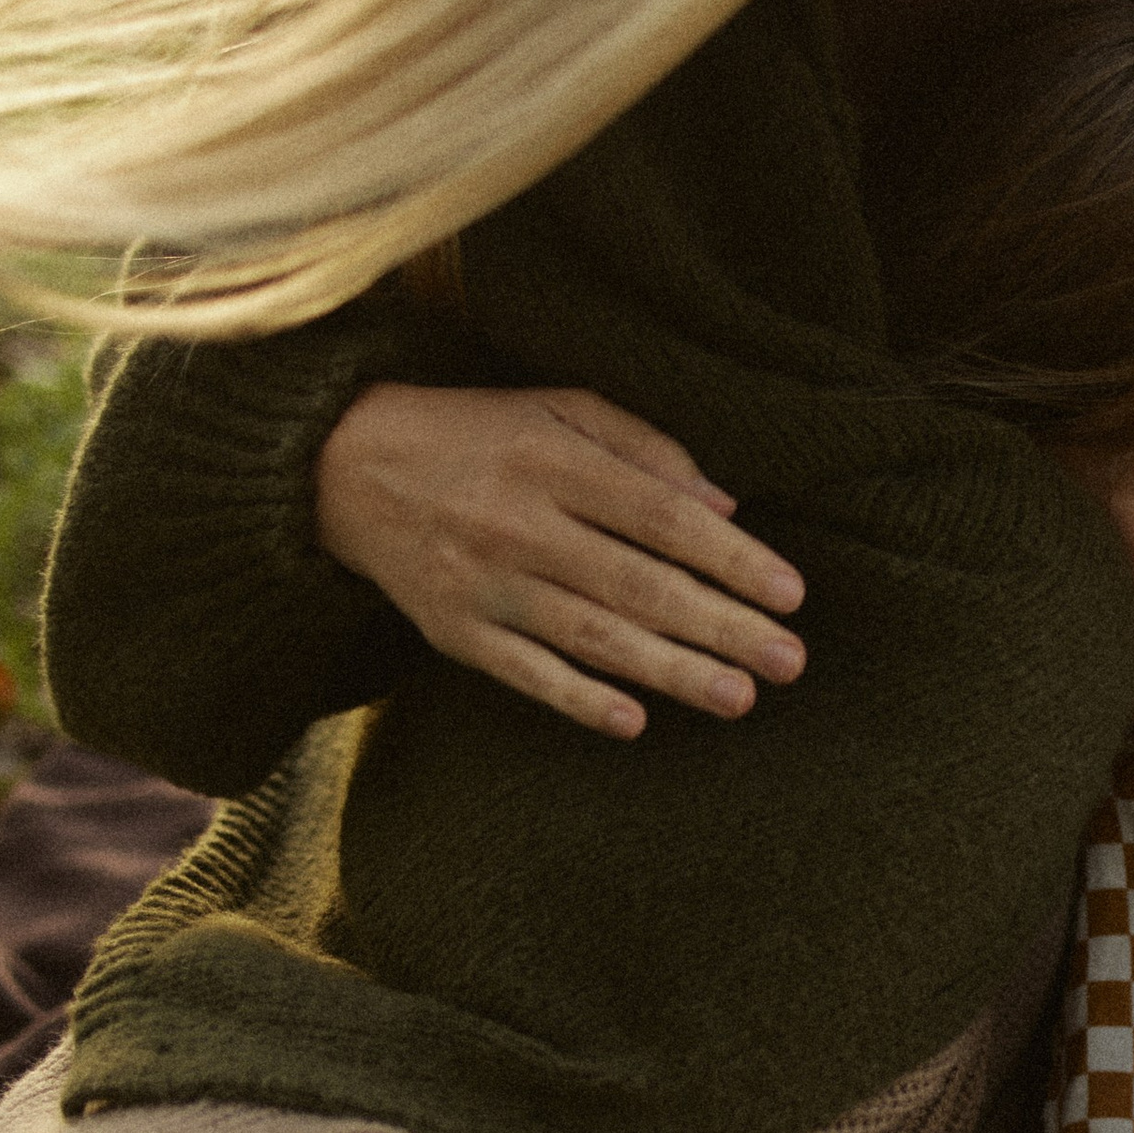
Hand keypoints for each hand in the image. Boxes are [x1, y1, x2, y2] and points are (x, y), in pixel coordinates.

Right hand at [314, 383, 805, 739]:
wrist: (343, 467)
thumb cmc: (475, 434)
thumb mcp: (555, 409)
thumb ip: (644, 448)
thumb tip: (724, 509)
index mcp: (552, 461)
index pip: (660, 517)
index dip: (729, 559)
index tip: (790, 593)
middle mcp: (519, 524)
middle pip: (638, 584)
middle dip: (721, 627)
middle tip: (789, 661)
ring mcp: (484, 584)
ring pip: (591, 636)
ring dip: (671, 672)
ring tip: (740, 698)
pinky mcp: (452, 631)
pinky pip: (525, 673)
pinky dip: (578, 699)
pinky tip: (634, 722)